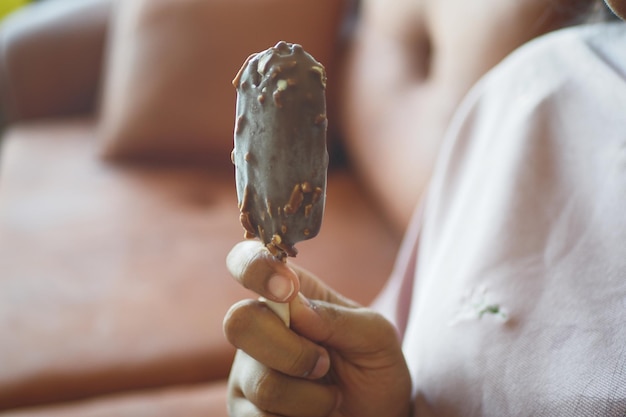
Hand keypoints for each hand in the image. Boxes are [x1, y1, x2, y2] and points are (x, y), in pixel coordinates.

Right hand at [223, 240, 411, 416]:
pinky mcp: (244, 412)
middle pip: (239, 322)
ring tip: (331, 398)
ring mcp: (247, 371)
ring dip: (311, 398)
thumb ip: (339, 318)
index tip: (287, 288)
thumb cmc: (374, 367)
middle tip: (324, 364)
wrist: (377, 416)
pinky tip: (314, 416)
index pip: (248, 262)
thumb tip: (295, 309)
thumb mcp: (375, 337)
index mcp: (288, 294)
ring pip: (262, 382)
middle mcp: (259, 327)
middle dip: (292, 351)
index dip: (256, 267)